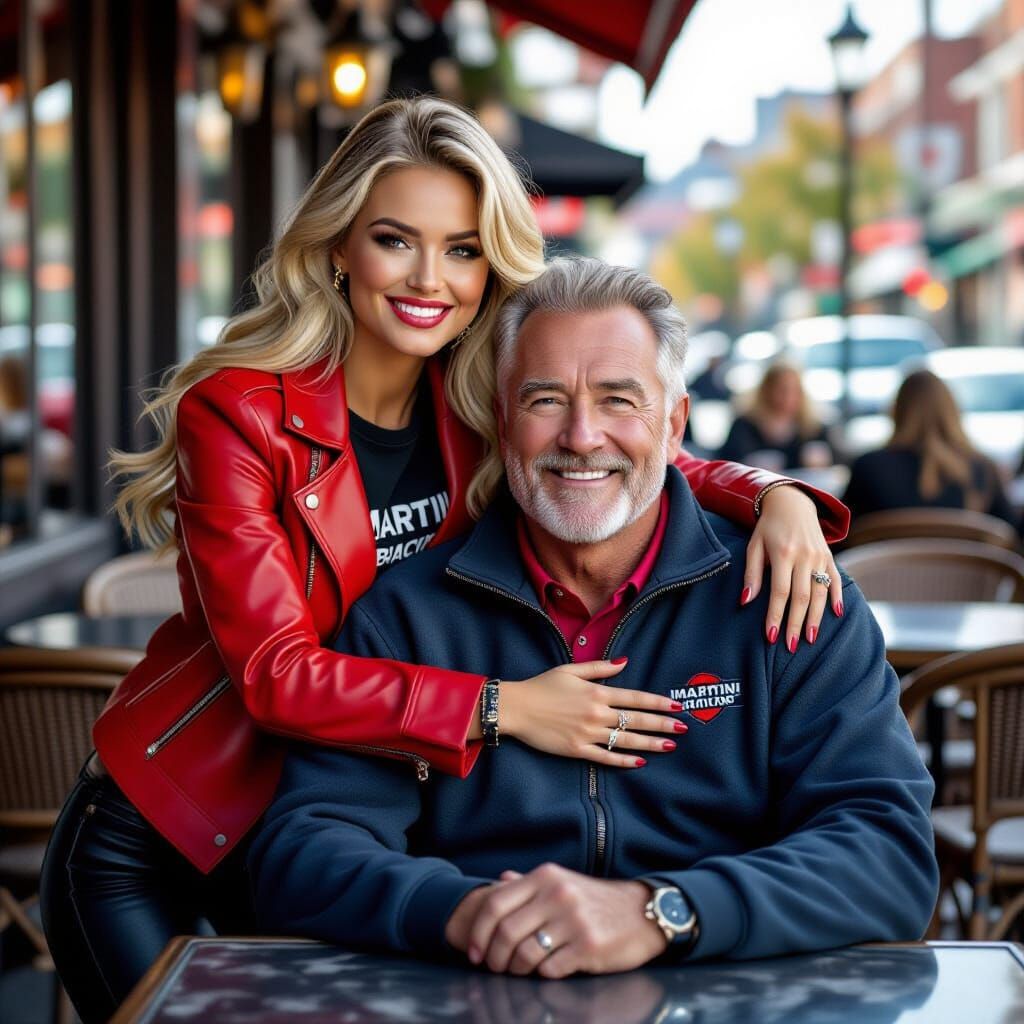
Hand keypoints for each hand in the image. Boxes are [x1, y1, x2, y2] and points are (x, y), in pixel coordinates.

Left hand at [453, 863, 666, 977]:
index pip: (495, 904)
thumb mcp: (561, 882)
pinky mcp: (588, 946)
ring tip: (517, 971)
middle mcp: (556, 895)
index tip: (475, 951)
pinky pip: (549, 968)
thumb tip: (500, 881)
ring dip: (515, 969)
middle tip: (494, 967)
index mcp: (545, 877)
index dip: (478, 932)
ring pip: (524, 953)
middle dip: (493, 957)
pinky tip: (544, 971)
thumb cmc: (595, 901)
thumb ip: (529, 883)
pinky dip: (540, 974)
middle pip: (505, 932)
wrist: (640, 913)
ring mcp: (573, 920)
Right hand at [499, 662, 686, 767]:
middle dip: (662, 724)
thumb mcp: (570, 670)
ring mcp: (588, 733)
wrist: (517, 708)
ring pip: (626, 740)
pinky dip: (624, 760)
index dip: (657, 703)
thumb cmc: (542, 686)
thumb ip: (600, 667)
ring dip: (650, 743)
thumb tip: (625, 662)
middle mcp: (596, 713)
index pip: (635, 698)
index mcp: (596, 692)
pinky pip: (606, 757)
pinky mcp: (577, 750)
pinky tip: (640, 761)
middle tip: (683, 729)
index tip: (676, 706)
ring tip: (669, 746)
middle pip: (636, 720)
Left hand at [742, 484, 841, 652]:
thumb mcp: (753, 546)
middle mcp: (804, 556)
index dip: (775, 615)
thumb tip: (745, 601)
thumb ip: (751, 574)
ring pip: (821, 593)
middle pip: (802, 597)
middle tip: (791, 646)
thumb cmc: (767, 528)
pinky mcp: (829, 556)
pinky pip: (836, 580)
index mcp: (783, 554)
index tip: (771, 636)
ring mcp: (820, 556)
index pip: (780, 592)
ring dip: (815, 618)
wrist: (791, 503)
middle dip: (796, 623)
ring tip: (810, 639)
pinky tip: (835, 615)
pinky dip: (836, 597)